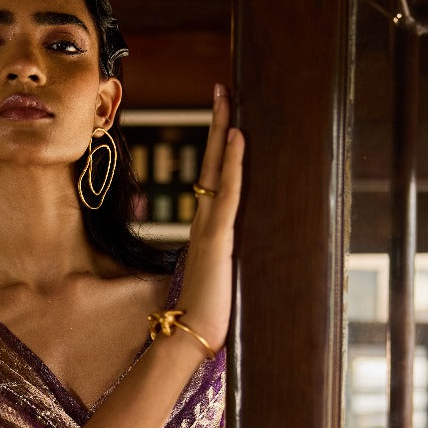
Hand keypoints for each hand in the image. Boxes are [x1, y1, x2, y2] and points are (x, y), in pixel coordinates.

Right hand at [181, 84, 243, 353]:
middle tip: (222, 89)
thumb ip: (221, 266)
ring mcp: (210, 228)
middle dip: (218, 124)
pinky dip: (233, 163)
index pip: (213, 179)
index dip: (217, 146)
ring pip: (218, 169)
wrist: (190, 338)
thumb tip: (229, 264)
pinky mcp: (219, 238)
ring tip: (227, 98)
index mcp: (207, 231)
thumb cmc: (204, 318)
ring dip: (223, 131)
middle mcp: (205, 223)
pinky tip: (238, 135)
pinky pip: (228, 192)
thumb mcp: (219, 283)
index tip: (224, 116)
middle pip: (211, 163)